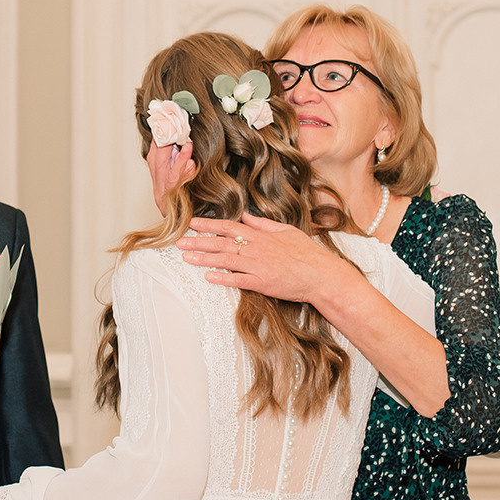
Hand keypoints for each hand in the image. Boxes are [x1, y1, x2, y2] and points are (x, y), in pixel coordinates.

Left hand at [177, 213, 353, 303]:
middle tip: (179, 241)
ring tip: (185, 257)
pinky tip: (207, 276)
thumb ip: (263, 224)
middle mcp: (256, 248)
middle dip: (198, 241)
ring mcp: (258, 266)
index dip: (209, 225)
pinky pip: (238, 280)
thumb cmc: (306, 253)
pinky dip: (222, 277)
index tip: (192, 224)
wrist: (321, 275)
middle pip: (222, 242)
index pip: (229, 227)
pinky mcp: (262, 283)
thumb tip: (246, 216)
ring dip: (203, 258)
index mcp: (261, 236)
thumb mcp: (286, 231)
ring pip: (225, 260)